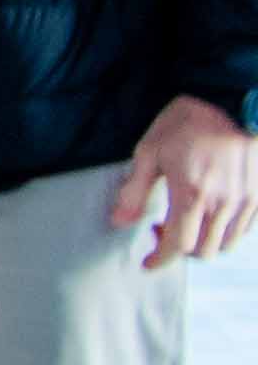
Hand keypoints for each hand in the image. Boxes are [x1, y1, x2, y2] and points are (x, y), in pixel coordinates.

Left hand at [107, 94, 252, 269]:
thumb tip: (119, 222)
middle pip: (202, 252)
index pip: (178, 246)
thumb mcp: (151, 151)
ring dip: (202, 242)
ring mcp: (246, 202)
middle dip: (179, 249)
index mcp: (192, 194)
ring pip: (225, 245)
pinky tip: (210, 212)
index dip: (161, 260)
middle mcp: (223, 204)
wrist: (235, 101)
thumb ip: (134, 191)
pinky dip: (224, 232)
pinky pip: (243, 231)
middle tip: (162, 228)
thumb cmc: (190, 123)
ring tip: (187, 219)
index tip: (147, 263)